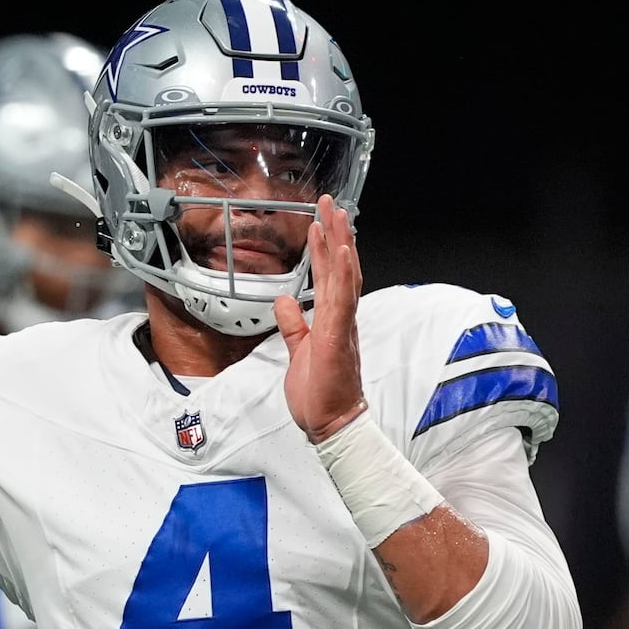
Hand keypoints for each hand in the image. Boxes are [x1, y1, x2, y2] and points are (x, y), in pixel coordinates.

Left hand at [275, 194, 368, 442]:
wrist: (331, 425)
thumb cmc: (320, 395)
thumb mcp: (298, 352)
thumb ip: (294, 326)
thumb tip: (284, 301)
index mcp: (332, 321)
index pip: (330, 277)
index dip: (326, 249)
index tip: (319, 223)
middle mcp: (341, 318)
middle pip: (341, 268)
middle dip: (335, 234)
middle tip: (330, 204)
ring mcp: (342, 326)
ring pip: (344, 277)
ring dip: (341, 244)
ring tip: (336, 215)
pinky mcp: (338, 337)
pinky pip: (343, 300)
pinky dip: (343, 274)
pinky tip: (343, 251)